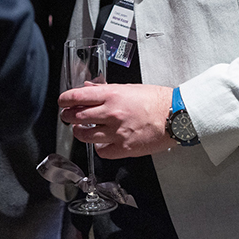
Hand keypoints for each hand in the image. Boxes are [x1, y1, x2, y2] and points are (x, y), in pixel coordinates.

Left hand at [58, 83, 174, 158]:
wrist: (175, 115)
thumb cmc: (156, 100)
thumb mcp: (129, 87)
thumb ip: (106, 89)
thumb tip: (88, 88)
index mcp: (112, 94)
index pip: (78, 97)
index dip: (65, 100)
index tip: (62, 102)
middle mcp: (111, 113)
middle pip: (77, 116)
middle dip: (68, 117)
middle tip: (68, 117)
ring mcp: (117, 132)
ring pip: (85, 135)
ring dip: (79, 132)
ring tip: (81, 130)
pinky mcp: (124, 148)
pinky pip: (101, 150)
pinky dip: (99, 147)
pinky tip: (101, 142)